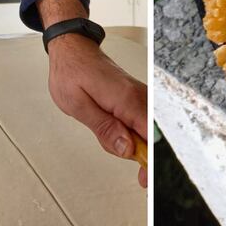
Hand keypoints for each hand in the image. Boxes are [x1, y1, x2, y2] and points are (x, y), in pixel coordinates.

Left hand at [47, 33, 147, 187]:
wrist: (73, 49)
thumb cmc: (72, 72)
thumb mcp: (79, 106)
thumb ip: (105, 129)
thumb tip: (127, 149)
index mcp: (126, 99)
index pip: (150, 136)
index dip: (149, 160)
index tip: (144, 177)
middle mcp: (138, 96)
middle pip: (153, 135)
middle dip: (143, 155)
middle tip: (130, 168)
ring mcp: (139, 94)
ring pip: (147, 129)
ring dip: (135, 143)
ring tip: (111, 138)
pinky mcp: (135, 96)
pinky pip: (141, 120)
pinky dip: (132, 131)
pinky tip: (116, 130)